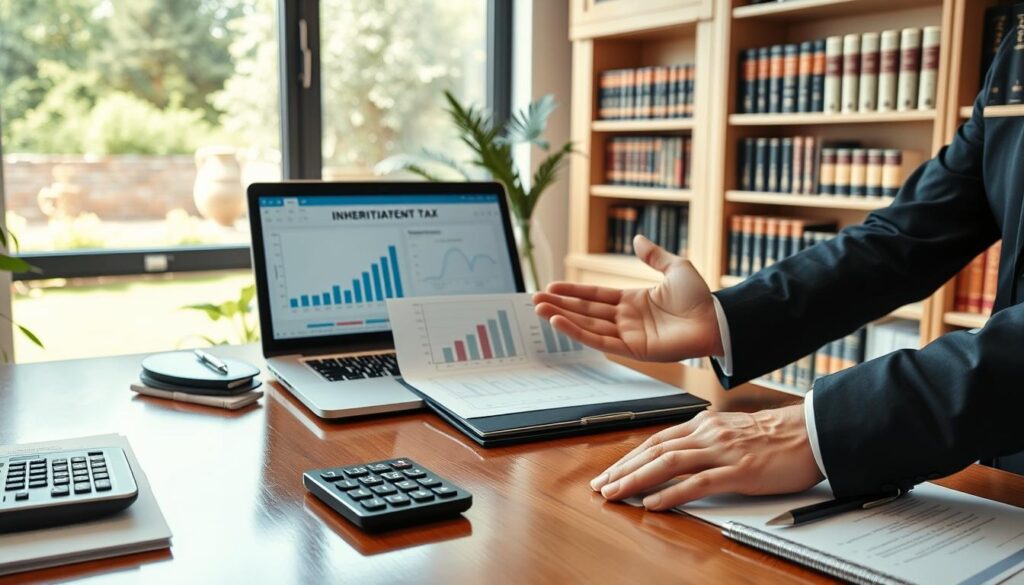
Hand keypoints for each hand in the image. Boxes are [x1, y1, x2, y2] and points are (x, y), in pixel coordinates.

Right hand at [533, 235, 721, 361]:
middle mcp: (626, 319)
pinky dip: (578, 332)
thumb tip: (638, 239)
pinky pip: (600, 340)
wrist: (716, 320)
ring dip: (562, 318)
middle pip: (585, 311)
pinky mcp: (632, 350)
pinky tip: (560, 322)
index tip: (551, 287)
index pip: (595, 296)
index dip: (573, 292)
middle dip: (559, 305)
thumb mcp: (676, 268)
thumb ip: (654, 256)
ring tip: (540, 310)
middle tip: (534, 300)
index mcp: (632, 301)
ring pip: (587, 325)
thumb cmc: (700, 298)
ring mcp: (627, 335)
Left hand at [590, 405, 823, 510]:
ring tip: (616, 494)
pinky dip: (671, 492)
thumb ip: (706, 441)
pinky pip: (698, 482)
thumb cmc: (776, 436)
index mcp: (704, 424)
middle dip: (623, 469)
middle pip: (654, 451)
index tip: (610, 472)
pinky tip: (653, 502)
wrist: (812, 432)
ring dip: (637, 479)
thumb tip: (681, 456)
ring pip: (668, 463)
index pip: (656, 440)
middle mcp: (707, 434)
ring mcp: (722, 451)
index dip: (629, 457)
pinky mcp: (739, 470)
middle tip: (601, 486)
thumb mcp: (733, 432)